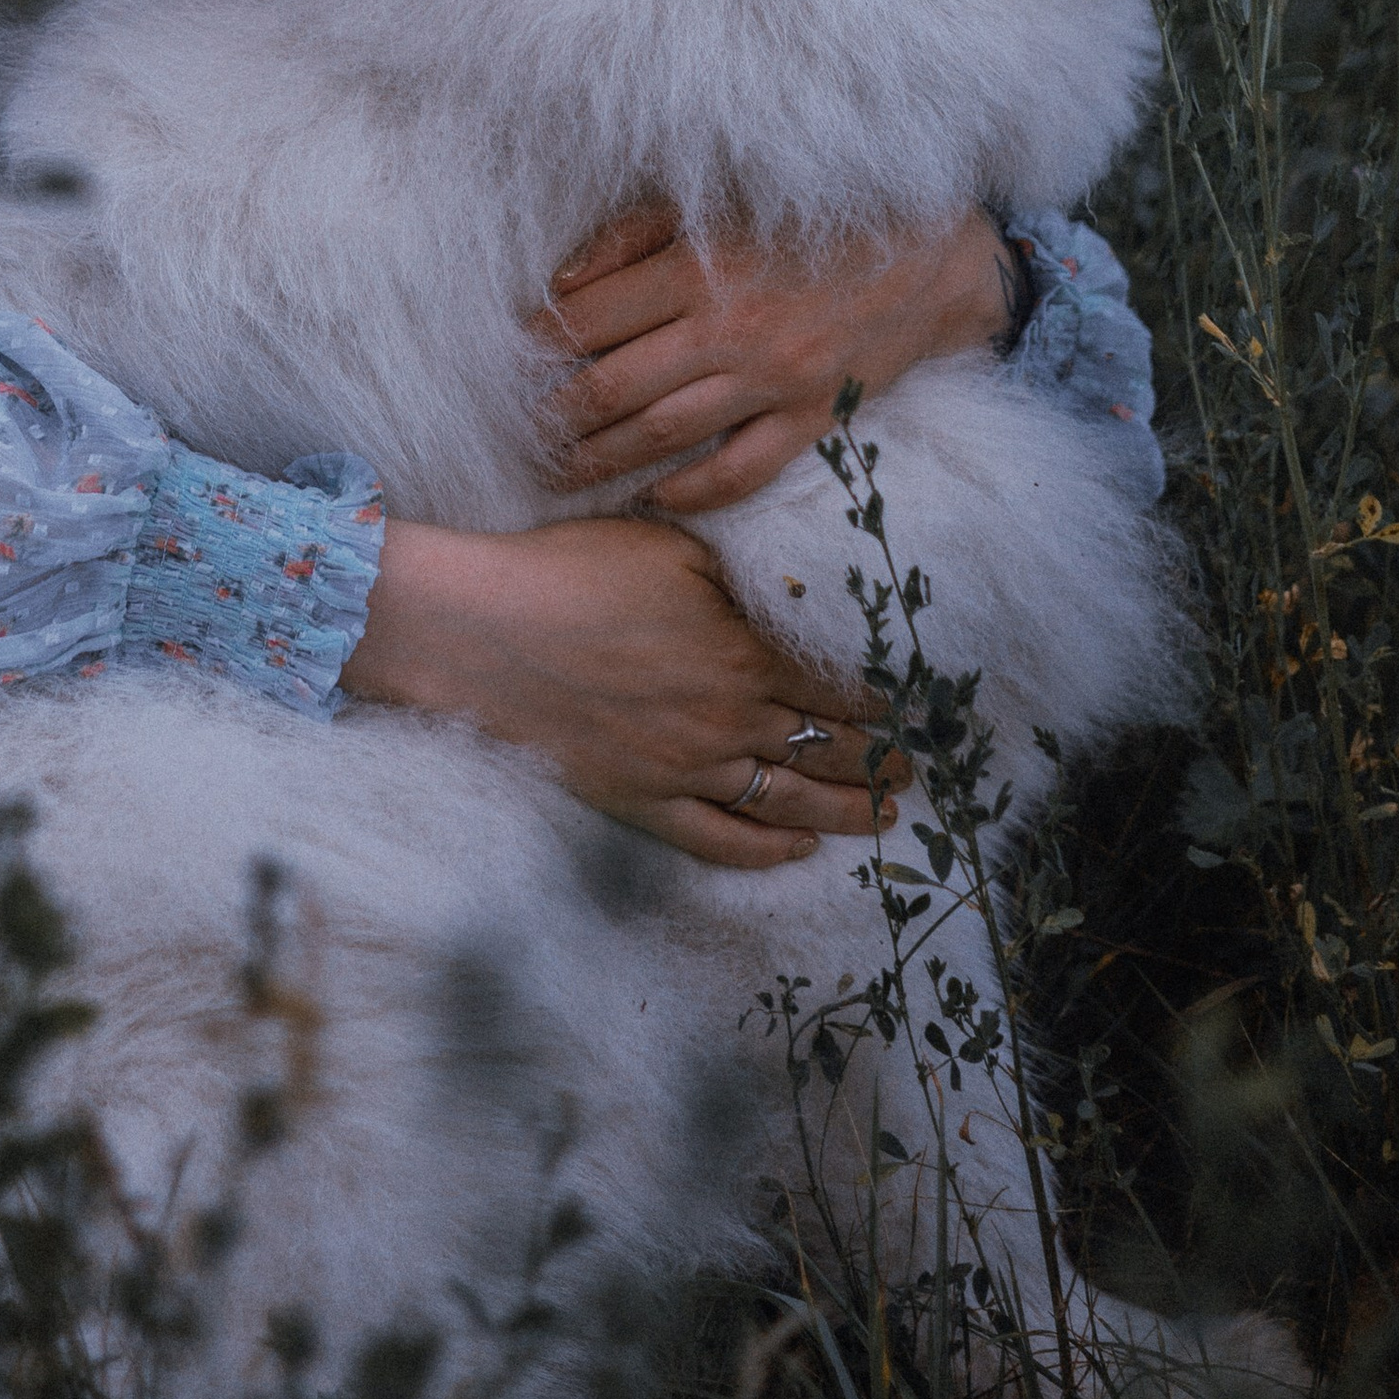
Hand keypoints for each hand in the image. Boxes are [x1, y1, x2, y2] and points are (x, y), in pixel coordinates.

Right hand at [341, 513, 910, 869]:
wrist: (482, 632)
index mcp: (740, 653)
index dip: (883, 699)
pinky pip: (719, 842)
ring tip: (886, 814)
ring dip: (846, 811)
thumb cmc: (569, 572)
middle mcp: (726, 720)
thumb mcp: (668, 547)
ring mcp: (686, 770)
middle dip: (881, 759)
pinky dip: (766, 851)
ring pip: (788, 802)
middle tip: (917, 766)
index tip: (916, 706)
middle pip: (827, 748)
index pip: (836, 686)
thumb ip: (740, 574)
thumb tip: (796, 590)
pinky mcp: (642, 803)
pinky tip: (798, 850)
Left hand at [541, 202, 1021, 514]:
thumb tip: (561, 285)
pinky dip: (692, 493)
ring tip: (558, 471)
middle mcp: (731, 329)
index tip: (509, 360)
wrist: (933, 256)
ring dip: (602, 459)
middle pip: (615, 387)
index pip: (593, 317)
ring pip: (664, 435)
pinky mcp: (814, 417)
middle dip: (556, 414)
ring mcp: (775, 380)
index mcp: (700, 267)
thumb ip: (635, 237)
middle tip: (519, 429)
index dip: (540, 343)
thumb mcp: (718, 203)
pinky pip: (741, 472)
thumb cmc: (814, 220)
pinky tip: (653, 497)